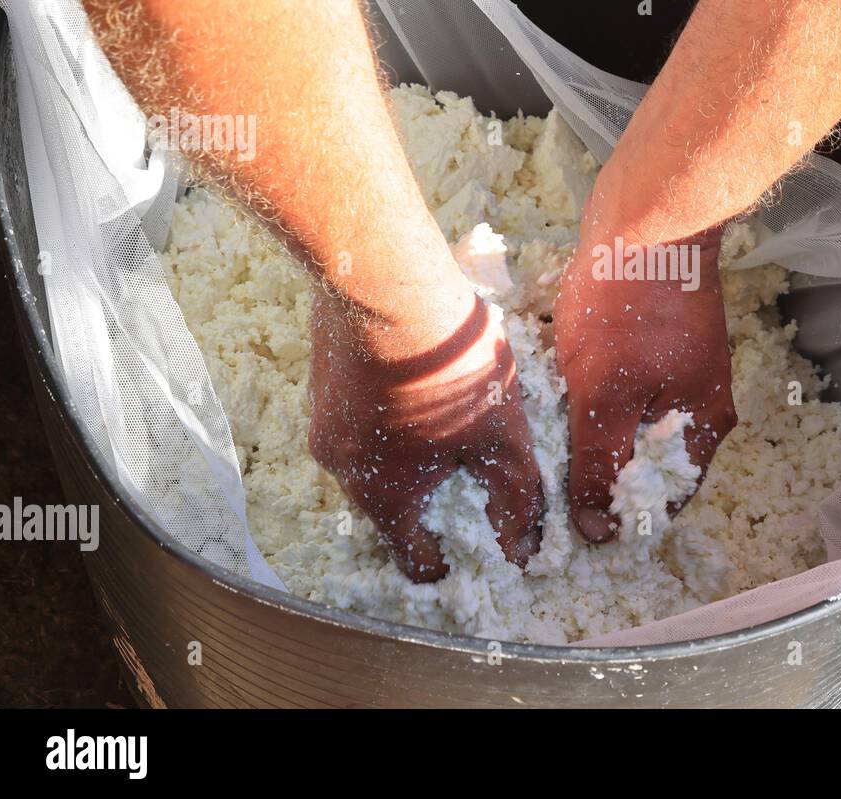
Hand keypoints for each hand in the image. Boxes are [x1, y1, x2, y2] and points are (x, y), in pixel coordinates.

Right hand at [307, 284, 543, 580]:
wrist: (385, 282)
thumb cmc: (448, 367)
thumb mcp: (503, 437)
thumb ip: (515, 498)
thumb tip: (521, 549)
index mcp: (382, 496)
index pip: (408, 555)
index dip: (440, 559)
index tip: (459, 552)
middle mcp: (340, 467)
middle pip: (387, 500)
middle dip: (426, 491)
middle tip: (466, 465)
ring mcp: (321, 417)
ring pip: (371, 450)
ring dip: (406, 442)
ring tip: (445, 412)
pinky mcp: (319, 374)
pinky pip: (357, 408)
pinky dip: (387, 405)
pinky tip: (418, 374)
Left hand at [554, 226, 735, 541]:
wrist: (645, 216)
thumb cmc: (628, 309)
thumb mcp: (606, 398)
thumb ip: (600, 468)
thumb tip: (597, 533)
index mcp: (702, 426)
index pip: (662, 497)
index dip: (619, 516)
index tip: (570, 522)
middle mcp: (697, 402)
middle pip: (645, 461)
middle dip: (599, 472)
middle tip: (547, 474)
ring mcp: (677, 367)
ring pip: (630, 422)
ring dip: (591, 430)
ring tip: (545, 431)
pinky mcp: (652, 339)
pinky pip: (621, 385)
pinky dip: (591, 392)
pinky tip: (555, 385)